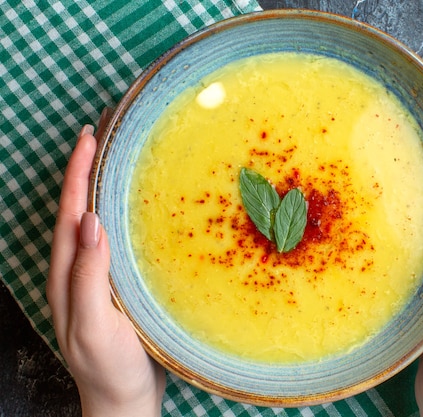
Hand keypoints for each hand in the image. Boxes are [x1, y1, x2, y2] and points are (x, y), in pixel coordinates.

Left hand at [47, 124, 165, 416]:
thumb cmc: (108, 369)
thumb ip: (86, 276)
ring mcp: (98, 277)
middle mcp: (78, 270)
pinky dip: (121, 214)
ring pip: (95, 222)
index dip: (75, 175)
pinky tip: (136, 207)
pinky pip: (116, 240)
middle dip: (84, 170)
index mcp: (67, 275)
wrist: (124, 401)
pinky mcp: (118, 285)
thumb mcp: (92, 326)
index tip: (88, 138)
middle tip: (101, 135)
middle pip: (76, 210)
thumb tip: (88, 221)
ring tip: (115, 159)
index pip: (68, 214)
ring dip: (100, 188)